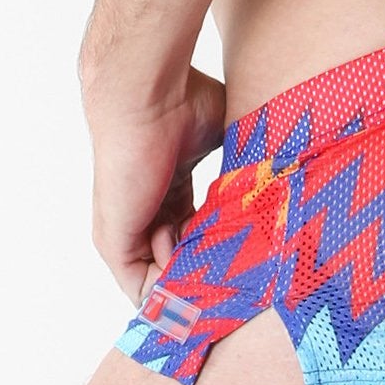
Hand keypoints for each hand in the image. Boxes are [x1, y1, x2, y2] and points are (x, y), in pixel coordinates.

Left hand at [83, 63, 227, 307]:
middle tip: (240, 280)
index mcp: (168, 190)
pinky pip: (142, 285)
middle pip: (177, 262)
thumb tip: (268, 180)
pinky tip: (199, 277)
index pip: (192, 236)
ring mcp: (127, 229)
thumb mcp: (219, 138)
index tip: (247, 260)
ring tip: (223, 275)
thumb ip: (236, 164)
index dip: (218, 251)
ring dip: (192, 284)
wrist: (149, 93)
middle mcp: (145, 213)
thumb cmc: (184, 101)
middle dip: (206, 276)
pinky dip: (171, 291)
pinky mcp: (116, 239)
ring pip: (160, 279)